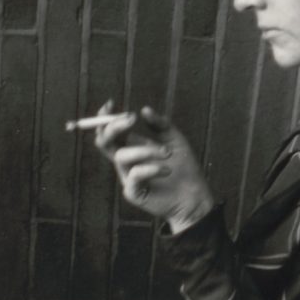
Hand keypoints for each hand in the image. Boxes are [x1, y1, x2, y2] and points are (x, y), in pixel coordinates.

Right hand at [92, 103, 215, 229]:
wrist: (195, 196)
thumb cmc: (185, 169)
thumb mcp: (176, 140)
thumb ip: (161, 125)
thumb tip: (144, 109)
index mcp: (132, 147)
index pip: (110, 131)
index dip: (105, 117)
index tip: (112, 103)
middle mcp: (126, 162)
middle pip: (104, 142)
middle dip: (113, 126)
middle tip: (132, 119)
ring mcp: (127, 177)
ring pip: (122, 156)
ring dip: (146, 150)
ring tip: (168, 153)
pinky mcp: (133, 192)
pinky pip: (134, 175)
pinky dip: (151, 168)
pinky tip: (168, 170)